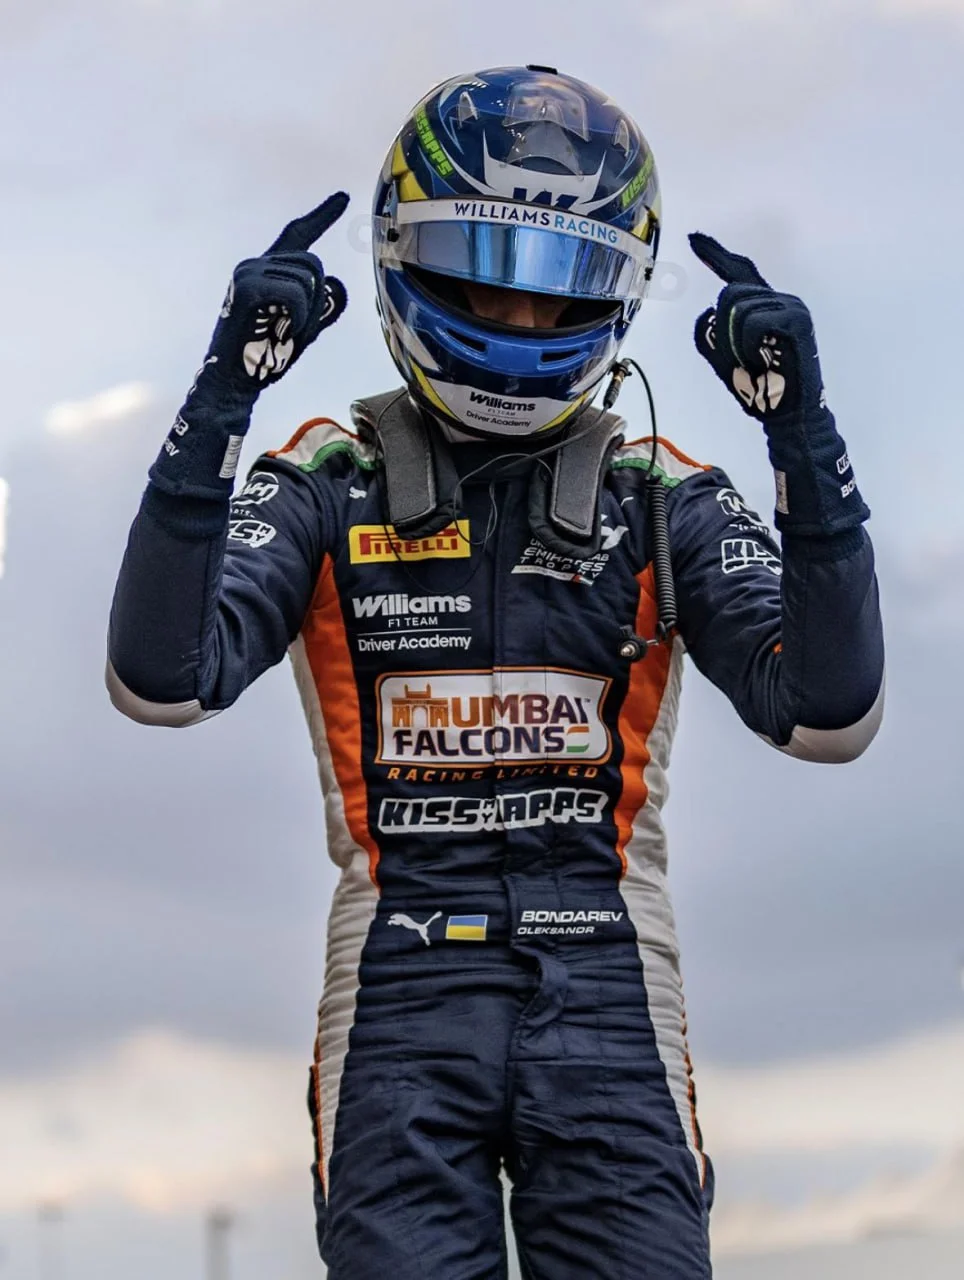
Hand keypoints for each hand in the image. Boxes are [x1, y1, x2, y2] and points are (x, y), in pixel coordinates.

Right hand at [197, 192, 349, 401]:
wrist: (233, 383)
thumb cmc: (264, 358)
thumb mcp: (303, 330)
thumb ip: (322, 308)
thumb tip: (335, 285)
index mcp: (266, 270)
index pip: (298, 235)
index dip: (322, 216)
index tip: (342, 198)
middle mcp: (255, 264)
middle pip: (314, 265)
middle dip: (316, 301)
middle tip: (294, 330)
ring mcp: (249, 272)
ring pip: (309, 281)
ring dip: (306, 315)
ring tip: (280, 333)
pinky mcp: (248, 287)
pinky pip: (297, 294)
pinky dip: (299, 319)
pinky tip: (282, 332)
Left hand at [689, 233, 823, 422]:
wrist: (786, 413)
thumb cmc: (760, 388)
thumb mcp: (724, 358)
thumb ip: (710, 333)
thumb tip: (708, 312)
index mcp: (763, 306)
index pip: (738, 271)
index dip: (714, 255)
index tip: (694, 240)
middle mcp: (778, 299)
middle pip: (729, 294)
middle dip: (723, 331)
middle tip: (741, 359)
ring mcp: (790, 306)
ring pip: (738, 307)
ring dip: (736, 342)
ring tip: (755, 361)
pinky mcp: (796, 319)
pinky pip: (752, 322)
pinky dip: (748, 345)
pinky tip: (762, 358)